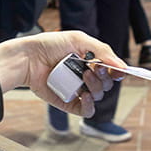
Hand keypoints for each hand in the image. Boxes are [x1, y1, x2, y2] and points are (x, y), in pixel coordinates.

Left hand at [0, 31, 126, 118]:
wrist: (28, 58)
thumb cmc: (50, 45)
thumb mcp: (79, 40)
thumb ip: (102, 51)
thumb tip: (122, 66)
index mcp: (90, 61)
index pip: (111, 70)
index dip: (117, 71)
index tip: (118, 70)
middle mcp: (85, 76)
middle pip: (107, 84)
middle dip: (104, 77)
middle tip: (94, 68)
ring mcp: (77, 90)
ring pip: (98, 96)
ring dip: (96, 87)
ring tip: (83, 76)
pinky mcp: (68, 102)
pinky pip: (86, 110)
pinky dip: (89, 105)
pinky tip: (84, 95)